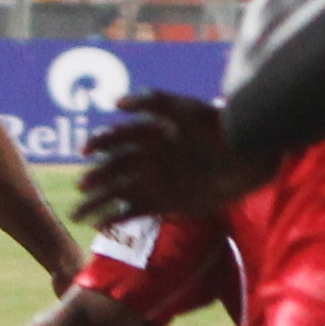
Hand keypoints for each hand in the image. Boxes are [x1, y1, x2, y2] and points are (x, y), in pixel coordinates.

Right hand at [75, 92, 248, 227]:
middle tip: (80, 187)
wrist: (248, 156)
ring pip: (117, 193)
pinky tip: (99, 225)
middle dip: (94, 178)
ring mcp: (155, 182)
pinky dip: (116, 218)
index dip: (100, 142)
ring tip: (76, 214)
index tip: (86, 150)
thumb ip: (152, 100)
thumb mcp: (186, 108)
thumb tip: (115, 102)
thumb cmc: (217, 126)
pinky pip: (134, 212)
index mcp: (150, 135)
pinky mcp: (165, 204)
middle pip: (112, 169)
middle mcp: (148, 159)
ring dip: (96, 202)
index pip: (117, 138)